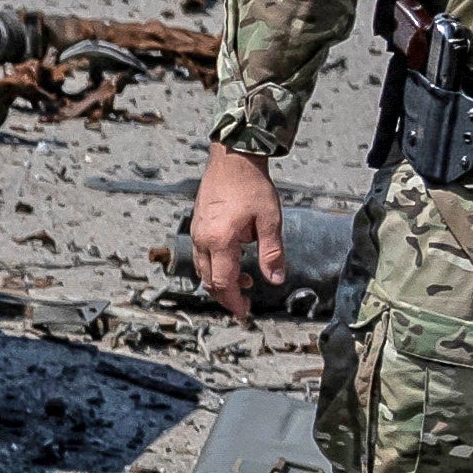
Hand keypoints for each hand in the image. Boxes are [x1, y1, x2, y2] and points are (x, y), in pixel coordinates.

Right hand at [189, 142, 290, 318]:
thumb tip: (276, 279)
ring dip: (221, 281)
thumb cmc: (252, 186)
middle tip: (244, 304)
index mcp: (221, 241)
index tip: (245, 313)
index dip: (234, 301)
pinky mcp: (197, 227)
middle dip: (226, 296)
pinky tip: (233, 261)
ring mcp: (197, 233)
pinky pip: (201, 256)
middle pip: (209, 281)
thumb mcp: (270, 221)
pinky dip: (215, 267)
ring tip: (245, 281)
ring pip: (203, 270)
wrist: (232, 160)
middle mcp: (203, 240)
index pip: (224, 282)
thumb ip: (272, 253)